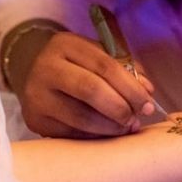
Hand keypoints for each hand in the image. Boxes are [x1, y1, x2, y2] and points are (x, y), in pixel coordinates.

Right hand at [18, 31, 156, 137]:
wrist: (33, 75)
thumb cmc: (75, 65)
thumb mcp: (96, 55)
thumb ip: (124, 68)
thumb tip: (147, 90)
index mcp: (66, 45)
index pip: (105, 66)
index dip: (131, 87)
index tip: (148, 103)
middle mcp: (47, 67)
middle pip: (91, 90)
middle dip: (121, 108)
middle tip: (136, 119)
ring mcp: (37, 95)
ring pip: (81, 117)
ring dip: (110, 127)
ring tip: (125, 128)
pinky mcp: (35, 120)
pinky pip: (71, 134)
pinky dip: (95, 137)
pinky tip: (106, 133)